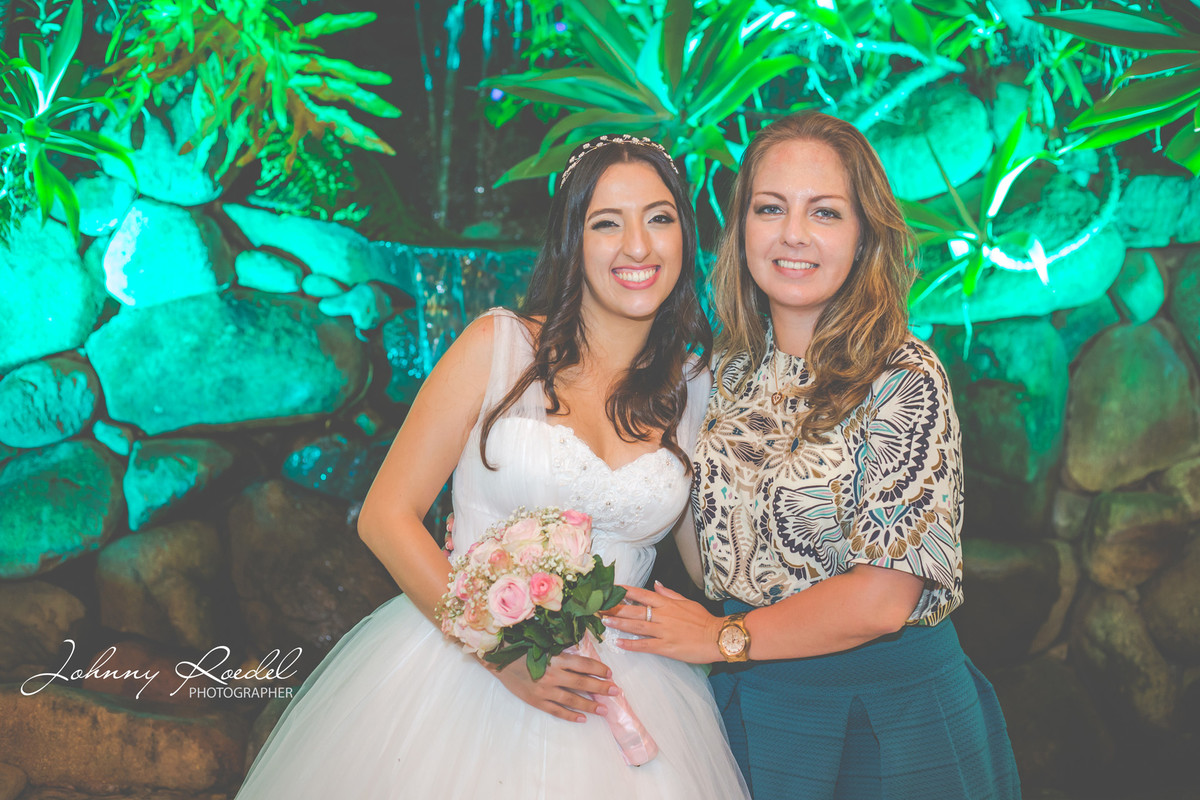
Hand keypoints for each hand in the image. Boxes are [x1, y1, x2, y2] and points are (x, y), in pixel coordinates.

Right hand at [487, 651, 616, 722]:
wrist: (499, 659)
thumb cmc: (522, 647)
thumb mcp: (544, 644)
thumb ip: (562, 652)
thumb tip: (583, 657)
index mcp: (556, 658)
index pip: (584, 664)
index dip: (599, 669)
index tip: (610, 673)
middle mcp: (552, 674)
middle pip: (582, 682)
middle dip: (601, 687)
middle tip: (616, 692)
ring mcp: (544, 689)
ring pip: (572, 699)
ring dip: (590, 705)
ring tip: (604, 709)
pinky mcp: (536, 700)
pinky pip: (556, 710)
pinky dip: (570, 715)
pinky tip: (582, 719)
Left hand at [603, 582, 723, 663]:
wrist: (718, 637)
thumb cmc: (703, 620)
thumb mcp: (686, 601)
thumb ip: (669, 593)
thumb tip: (655, 584)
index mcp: (667, 603)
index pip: (641, 594)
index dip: (624, 591)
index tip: (610, 589)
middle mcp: (663, 615)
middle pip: (634, 609)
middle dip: (615, 607)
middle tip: (598, 606)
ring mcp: (663, 631)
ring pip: (636, 626)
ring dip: (619, 623)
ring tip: (604, 621)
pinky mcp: (666, 647)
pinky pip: (645, 645)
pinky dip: (631, 644)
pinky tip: (619, 643)